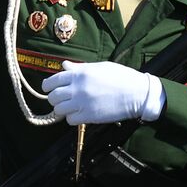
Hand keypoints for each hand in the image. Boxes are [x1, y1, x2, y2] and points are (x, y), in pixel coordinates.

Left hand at [42, 60, 164, 124]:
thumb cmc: (121, 77)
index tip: (49, 89)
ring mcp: (82, 102)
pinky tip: (79, 114)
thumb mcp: (100, 67)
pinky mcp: (89, 116)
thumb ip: (79, 68)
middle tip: (62, 100)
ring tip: (71, 108)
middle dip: (55, 99)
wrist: (138, 93)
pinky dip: (72, 118)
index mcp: (80, 74)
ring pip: (59, 109)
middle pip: (53, 97)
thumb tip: (64, 65)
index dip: (47, 87)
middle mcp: (78, 87)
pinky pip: (70, 120)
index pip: (53, 81)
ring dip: (62, 109)